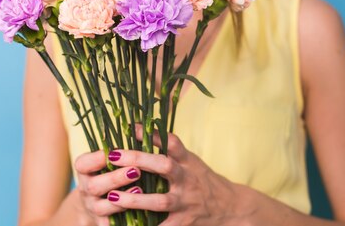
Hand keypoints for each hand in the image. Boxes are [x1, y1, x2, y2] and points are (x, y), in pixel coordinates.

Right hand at [74, 148, 143, 225]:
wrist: (100, 200)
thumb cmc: (109, 170)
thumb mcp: (109, 159)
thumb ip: (119, 149)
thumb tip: (139, 130)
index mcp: (85, 170)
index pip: (83, 164)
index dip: (96, 159)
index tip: (113, 153)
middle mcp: (86, 189)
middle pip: (94, 186)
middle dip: (115, 178)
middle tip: (136, 170)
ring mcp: (93, 208)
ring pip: (102, 207)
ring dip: (122, 200)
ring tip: (140, 191)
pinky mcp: (103, 223)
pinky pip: (111, 225)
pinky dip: (125, 220)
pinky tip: (141, 213)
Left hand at [104, 124, 241, 225]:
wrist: (231, 207)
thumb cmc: (203, 180)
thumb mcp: (190, 161)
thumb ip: (170, 149)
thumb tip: (141, 129)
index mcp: (187, 161)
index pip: (171, 142)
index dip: (151, 133)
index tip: (131, 127)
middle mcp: (188, 179)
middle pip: (164, 166)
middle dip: (138, 160)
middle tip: (113, 156)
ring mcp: (186, 202)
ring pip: (160, 201)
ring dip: (135, 200)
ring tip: (112, 197)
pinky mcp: (184, 223)